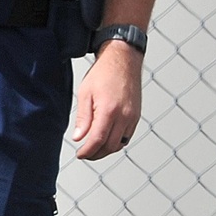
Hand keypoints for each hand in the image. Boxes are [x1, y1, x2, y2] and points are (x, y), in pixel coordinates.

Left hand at [71, 41, 143, 159]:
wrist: (123, 61)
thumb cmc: (102, 74)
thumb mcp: (85, 93)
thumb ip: (83, 118)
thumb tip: (79, 138)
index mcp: (109, 110)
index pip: (98, 140)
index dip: (88, 151)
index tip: (79, 155)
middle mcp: (124, 116)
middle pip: (111, 146)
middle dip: (96, 154)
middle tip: (84, 154)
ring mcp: (133, 117)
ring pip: (120, 143)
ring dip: (106, 150)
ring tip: (93, 149)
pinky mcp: (137, 116)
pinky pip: (127, 136)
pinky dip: (116, 143)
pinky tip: (106, 141)